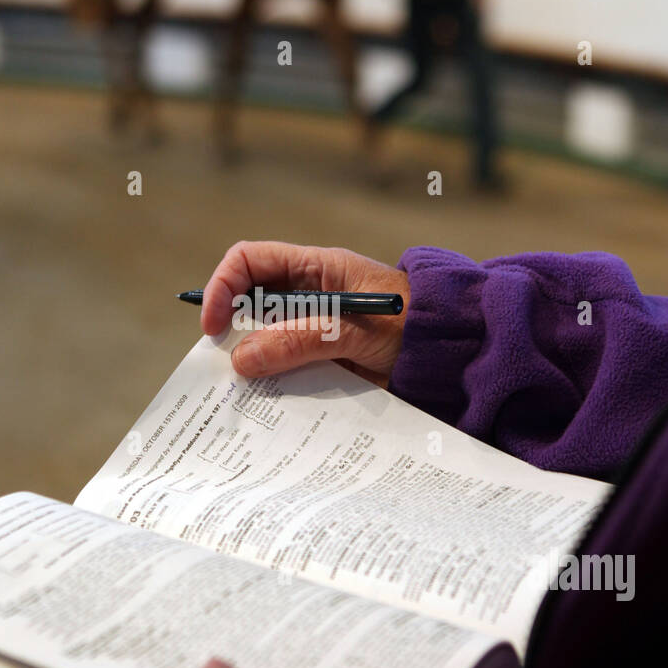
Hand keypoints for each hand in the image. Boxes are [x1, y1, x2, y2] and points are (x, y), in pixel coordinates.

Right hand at [201, 241, 409, 387]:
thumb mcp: (355, 331)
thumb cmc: (413, 326)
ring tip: (240, 393)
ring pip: (263, 342)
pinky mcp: (321, 361)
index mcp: (315, 269)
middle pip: (248, 305)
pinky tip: (269, 406)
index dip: (222, 287)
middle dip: (230, 332)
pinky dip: (273, 386)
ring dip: (250, 365)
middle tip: (221, 368)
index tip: (212, 326)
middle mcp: (308, 296)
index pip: (249, 262)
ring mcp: (313, 330)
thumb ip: (300, 340)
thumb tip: (241, 359)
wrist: (455, 355)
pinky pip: (285, 370)